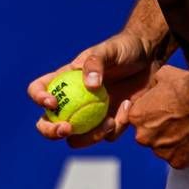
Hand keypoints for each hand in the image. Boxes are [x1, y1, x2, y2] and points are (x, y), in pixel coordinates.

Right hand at [28, 31, 156, 148]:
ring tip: (109, 121)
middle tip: (67, 128)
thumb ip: (95, 63)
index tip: (53, 102)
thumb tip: (90, 86)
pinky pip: (107, 136)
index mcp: (65, 80)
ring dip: (89, 137)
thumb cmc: (124, 49)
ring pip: (76, 139)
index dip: (38, 98)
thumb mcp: (108, 50)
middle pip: (47, 123)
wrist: (150, 59)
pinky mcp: (110, 123)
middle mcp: (73, 101)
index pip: (39, 89)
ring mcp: (90, 115)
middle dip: (51, 131)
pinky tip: (128, 105)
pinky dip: (117, 126)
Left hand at [123, 65, 188, 169]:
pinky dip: (185, 152)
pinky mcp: (177, 162)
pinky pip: (178, 158)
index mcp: (136, 117)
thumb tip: (149, 94)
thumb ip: (149, 89)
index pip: (138, 120)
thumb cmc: (184, 85)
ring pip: (163, 149)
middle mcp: (143, 137)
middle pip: (148, 136)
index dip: (152, 116)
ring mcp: (160, 152)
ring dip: (172, 142)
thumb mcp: (160, 77)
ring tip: (188, 129)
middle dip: (159, 131)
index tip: (165, 112)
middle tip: (177, 121)